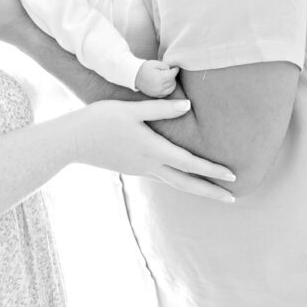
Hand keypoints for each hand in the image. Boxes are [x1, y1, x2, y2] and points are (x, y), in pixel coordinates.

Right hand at [78, 98, 235, 201]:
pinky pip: (160, 176)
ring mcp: (139, 169)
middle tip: (232, 200)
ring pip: (173, 182)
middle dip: (210, 192)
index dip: (212, 170)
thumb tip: (188, 106)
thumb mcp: (131, 109)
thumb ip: (160, 109)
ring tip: (211, 189)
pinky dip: (176, 179)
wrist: (73, 140)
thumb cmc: (100, 120)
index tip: (233, 176)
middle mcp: (149, 165)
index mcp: (152, 150)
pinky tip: (179, 175)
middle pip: (185, 184)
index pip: (189, 164)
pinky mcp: (131, 167)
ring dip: (194, 187)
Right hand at [135, 60, 178, 97]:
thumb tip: (172, 69)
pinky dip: (168, 88)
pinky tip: (163, 83)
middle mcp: (160, 87)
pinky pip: (167, 93)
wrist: (134, 76)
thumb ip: (165, 65)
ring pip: (172, 88)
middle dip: (172, 75)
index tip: (175, 67)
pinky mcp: (156, 96)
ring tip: (166, 77)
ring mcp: (158, 93)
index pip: (173, 74)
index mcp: (160, 78)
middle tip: (167, 71)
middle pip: (173, 81)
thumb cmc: (144, 68)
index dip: (175, 69)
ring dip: (171, 82)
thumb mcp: (154, 63)